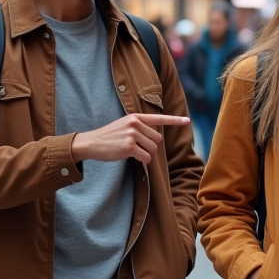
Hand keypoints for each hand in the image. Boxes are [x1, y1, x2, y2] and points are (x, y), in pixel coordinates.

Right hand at [70, 114, 188, 164]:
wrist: (91, 142)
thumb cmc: (109, 136)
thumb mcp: (124, 125)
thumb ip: (139, 127)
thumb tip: (156, 137)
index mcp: (135, 117)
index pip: (159, 118)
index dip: (175, 120)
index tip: (187, 120)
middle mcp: (135, 124)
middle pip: (158, 139)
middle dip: (151, 147)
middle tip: (138, 148)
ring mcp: (132, 135)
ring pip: (153, 149)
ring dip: (147, 155)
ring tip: (134, 153)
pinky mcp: (128, 147)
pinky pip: (146, 157)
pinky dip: (142, 161)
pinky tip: (134, 158)